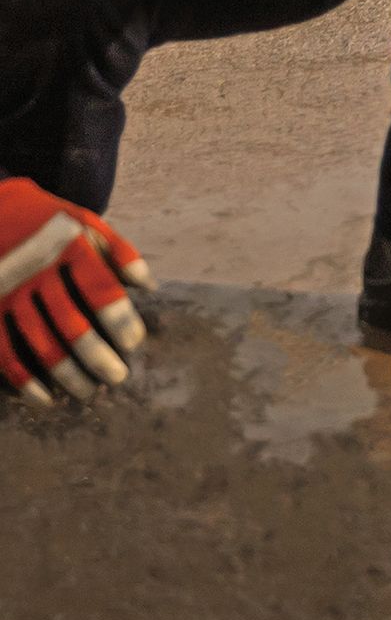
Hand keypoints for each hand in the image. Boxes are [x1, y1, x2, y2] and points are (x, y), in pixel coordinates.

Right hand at [0, 177, 153, 405]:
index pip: (100, 290)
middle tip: (118, 377)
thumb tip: (149, 287)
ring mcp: (7, 291)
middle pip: (71, 324)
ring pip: (40, 344)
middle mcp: (36, 270)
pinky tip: (46, 398)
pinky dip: (25, 380)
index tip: (134, 344)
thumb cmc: (49, 221)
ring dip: (67, 373)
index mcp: (68, 246)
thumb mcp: (85, 222)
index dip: (120, 320)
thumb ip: (118, 251)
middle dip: (98, 356)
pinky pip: (5, 353)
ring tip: (89, 392)